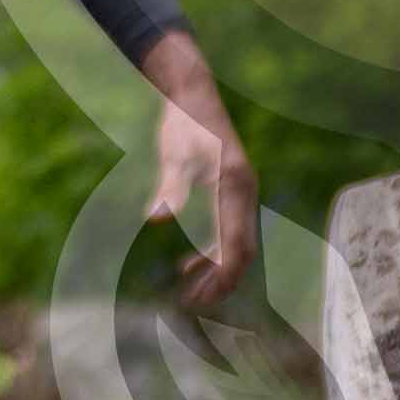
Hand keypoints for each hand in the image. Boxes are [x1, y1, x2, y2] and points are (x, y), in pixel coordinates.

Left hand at [144, 37, 257, 308]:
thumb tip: (154, 218)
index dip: (222, 277)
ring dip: (214, 270)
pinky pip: (227, 231)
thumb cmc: (182, 125)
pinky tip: (187, 264)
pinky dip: (211, 251)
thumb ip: (169, 187)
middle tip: (194, 304)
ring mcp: (241, 193)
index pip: (237, 246)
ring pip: (235, 244)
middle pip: (242, 251)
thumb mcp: (173, 155)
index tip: (202, 299)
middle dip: (220, 281)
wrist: (193, 95)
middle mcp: (245, 194)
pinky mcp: (230, 191)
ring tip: (189, 292)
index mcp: (235, 189)